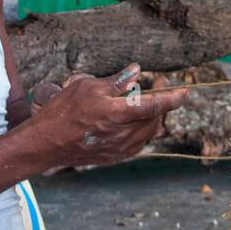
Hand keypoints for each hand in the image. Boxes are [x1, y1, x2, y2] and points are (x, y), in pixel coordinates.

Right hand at [26, 64, 188, 169]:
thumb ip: (116, 82)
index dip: (172, 99)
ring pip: (147, 134)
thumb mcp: (87, 87)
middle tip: (154, 91)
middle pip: (154, 120)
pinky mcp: (113, 158)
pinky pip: (137, 145)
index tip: (184, 92)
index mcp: (117, 114)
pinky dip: (140, 132)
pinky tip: (129, 124)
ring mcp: (118, 149)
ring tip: (139, 107)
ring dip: (150, 120)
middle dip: (159, 106)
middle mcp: (122, 135)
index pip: (154, 106)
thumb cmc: (64, 111)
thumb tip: (137, 71)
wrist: (45, 143)